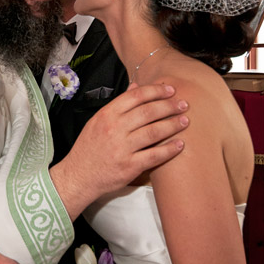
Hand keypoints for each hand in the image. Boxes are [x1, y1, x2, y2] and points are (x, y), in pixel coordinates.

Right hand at [52, 82, 188, 218]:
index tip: (170, 90)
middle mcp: (114, 129)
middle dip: (169, 106)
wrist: (78, 176)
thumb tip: (135, 87)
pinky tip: (179, 144)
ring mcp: (122, 148)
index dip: (155, 91)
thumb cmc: (88, 148)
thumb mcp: (97, 121)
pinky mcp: (129, 166)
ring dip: (173, 125)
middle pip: (148, 112)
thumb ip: (118, 105)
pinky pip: (154, 155)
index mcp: (106, 115)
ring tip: (185, 121)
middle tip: (183, 105)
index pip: (135, 97)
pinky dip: (169, 149)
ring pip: (154, 132)